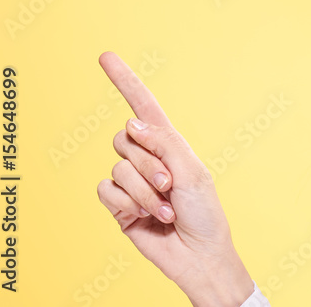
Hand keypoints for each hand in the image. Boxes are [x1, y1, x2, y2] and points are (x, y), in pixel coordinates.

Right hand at [95, 51, 255, 305]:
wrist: (197, 254)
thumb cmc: (204, 212)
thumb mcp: (192, 171)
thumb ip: (163, 143)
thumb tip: (131, 123)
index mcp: (169, 143)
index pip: (143, 107)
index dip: (125, 81)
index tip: (106, 57)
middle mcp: (147, 158)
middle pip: (126, 140)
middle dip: (150, 164)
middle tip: (171, 186)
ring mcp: (131, 182)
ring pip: (118, 168)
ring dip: (145, 192)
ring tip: (166, 208)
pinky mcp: (118, 205)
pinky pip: (106, 191)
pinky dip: (128, 205)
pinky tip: (146, 218)